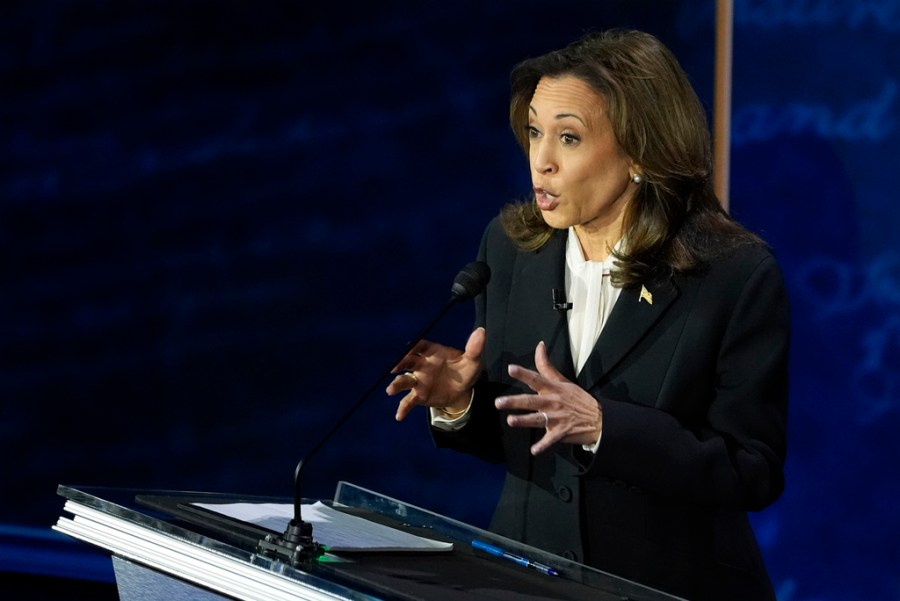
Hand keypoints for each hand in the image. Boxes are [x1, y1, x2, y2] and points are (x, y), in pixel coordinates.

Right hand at [386, 327, 485, 420]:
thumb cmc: (465, 371)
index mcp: (433, 353)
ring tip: (390, 390)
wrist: (464, 391)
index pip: (421, 346)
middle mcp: (422, 365)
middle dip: (400, 363)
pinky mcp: (420, 395)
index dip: (415, 347)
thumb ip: (475, 348)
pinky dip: (403, 408)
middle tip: (393, 367)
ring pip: (405, 381)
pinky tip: (400, 416)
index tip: (410, 349)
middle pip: (408, 362)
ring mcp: (419, 381)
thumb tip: (481, 331)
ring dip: (397, 384)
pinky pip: (409, 401)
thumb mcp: (473, 360)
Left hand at [496, 340, 601, 454]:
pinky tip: (534, 451)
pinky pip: (550, 440)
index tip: (511, 369)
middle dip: (514, 402)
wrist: (599, 419)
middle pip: (531, 401)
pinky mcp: (561, 433)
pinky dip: (543, 446)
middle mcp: (553, 402)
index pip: (536, 379)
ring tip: (510, 421)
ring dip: (524, 421)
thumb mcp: (563, 381)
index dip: (523, 374)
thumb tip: (539, 345)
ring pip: (537, 419)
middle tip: (498, 403)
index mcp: (553, 389)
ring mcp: (557, 418)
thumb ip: (546, 366)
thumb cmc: (578, 398)